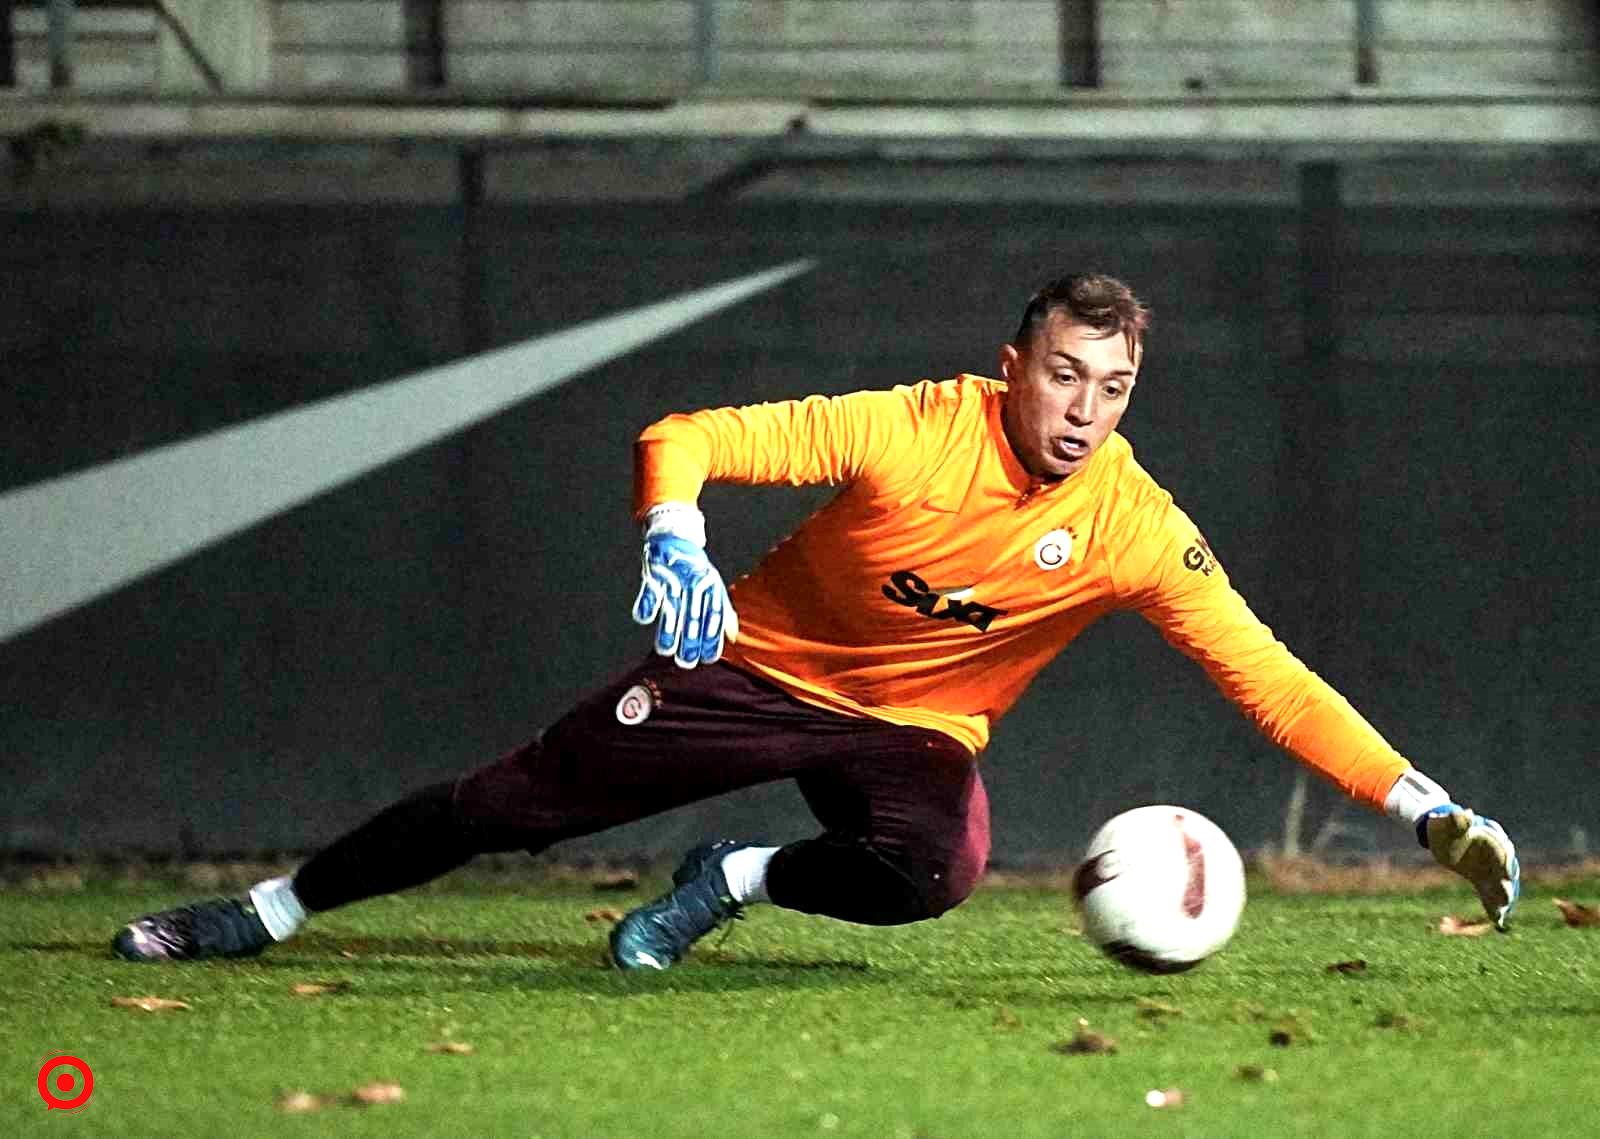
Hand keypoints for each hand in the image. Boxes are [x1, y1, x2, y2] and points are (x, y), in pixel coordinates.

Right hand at [630, 506, 736, 667]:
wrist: (677, 536)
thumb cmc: (695, 566)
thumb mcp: (714, 586)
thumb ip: (723, 612)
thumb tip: (732, 636)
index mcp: (711, 588)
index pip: (714, 618)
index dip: (712, 640)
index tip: (707, 658)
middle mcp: (695, 585)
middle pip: (693, 618)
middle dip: (690, 642)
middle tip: (686, 661)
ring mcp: (675, 579)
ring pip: (672, 609)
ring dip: (668, 632)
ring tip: (666, 650)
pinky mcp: (656, 574)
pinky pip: (650, 592)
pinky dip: (646, 605)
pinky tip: (645, 620)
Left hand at [1419, 805, 1519, 930]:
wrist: (1441, 833)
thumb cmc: (1443, 826)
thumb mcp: (1445, 822)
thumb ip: (1455, 821)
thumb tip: (1465, 813)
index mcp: (1490, 837)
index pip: (1502, 850)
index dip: (1504, 862)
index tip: (1506, 874)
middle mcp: (1496, 853)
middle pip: (1506, 871)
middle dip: (1506, 885)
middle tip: (1506, 900)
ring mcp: (1491, 867)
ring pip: (1501, 885)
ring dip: (1502, 900)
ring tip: (1502, 915)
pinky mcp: (1484, 879)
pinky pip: (1491, 894)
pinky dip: (1493, 906)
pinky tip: (1497, 921)